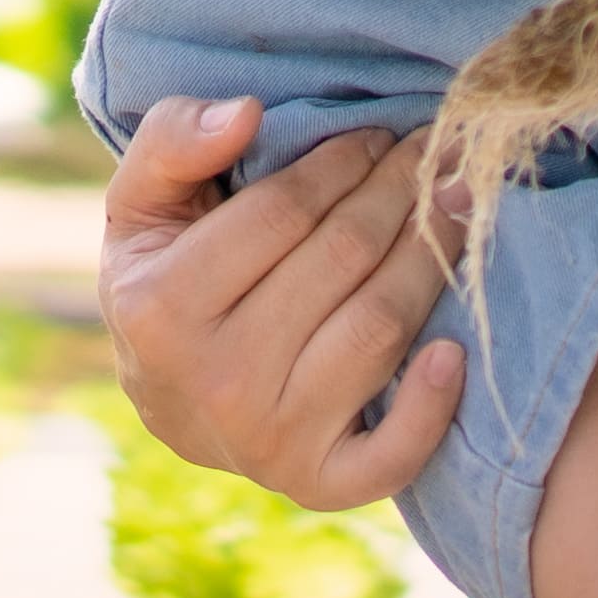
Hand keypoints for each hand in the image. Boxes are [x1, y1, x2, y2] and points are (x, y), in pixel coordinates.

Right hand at [96, 94, 468, 509]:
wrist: (168, 399)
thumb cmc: (164, 276)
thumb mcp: (141, 202)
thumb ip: (172, 143)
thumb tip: (244, 113)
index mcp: (162, 305)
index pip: (284, 212)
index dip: (343, 161)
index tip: (376, 133)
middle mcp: (216, 380)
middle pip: (343, 261)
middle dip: (399, 191)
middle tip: (432, 152)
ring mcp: (269, 440)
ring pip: (378, 330)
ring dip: (431, 257)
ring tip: (454, 205)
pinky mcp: (316, 484)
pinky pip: (388, 457)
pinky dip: (431, 408)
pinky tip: (456, 350)